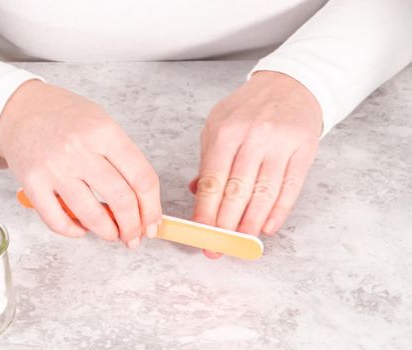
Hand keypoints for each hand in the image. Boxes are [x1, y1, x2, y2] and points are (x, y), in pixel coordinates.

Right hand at [0, 80, 161, 247]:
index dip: (152, 208)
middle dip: (133, 226)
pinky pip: (58, 220)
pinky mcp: (32, 183)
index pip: (142, 178)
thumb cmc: (63, 117)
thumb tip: (141, 201)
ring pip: (92, 215)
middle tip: (135, 236)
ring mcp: (55, 168)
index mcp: (104, 131)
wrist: (19, 109)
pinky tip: (82, 229)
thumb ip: (121, 158)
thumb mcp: (101, 123)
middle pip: (121, 200)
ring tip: (112, 234)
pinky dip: (74, 232)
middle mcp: (80, 149)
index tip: (152, 222)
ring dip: (108, 233)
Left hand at [192, 71, 321, 258]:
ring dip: (251, 223)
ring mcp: (280, 143)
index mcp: (225, 132)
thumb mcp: (218, 125)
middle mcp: (253, 137)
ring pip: (264, 193)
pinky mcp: (304, 149)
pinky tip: (268, 228)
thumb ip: (207, 160)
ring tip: (241, 243)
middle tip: (217, 248)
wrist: (290, 84)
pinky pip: (290, 187)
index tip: (201, 235)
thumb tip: (197, 194)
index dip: (206, 212)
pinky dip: (278, 211)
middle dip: (225, 225)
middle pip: (237, 191)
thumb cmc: (248, 109)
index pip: (212, 181)